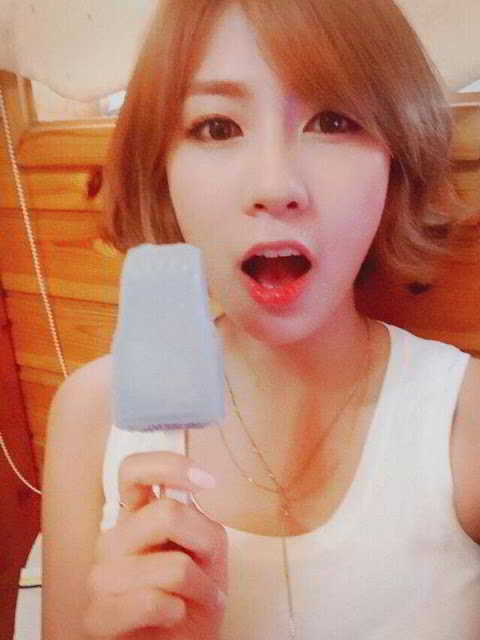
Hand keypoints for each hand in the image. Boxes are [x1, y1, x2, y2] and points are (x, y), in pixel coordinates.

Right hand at [83, 452, 227, 638]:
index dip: (170, 465)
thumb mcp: (206, 550)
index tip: (207, 480)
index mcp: (134, 517)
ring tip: (201, 599)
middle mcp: (113, 539)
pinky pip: (151, 601)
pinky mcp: (97, 617)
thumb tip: (200, 490)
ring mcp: (100, 577)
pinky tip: (175, 615)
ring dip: (202, 587)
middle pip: (166, 513)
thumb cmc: (192, 596)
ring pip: (172, 565)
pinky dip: (178, 611)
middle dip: (204, 542)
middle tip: (213, 565)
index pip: (133, 470)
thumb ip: (197, 518)